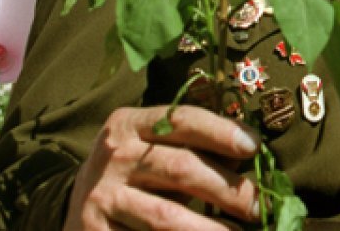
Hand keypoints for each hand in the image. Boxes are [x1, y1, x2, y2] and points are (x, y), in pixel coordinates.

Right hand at [64, 104, 262, 230]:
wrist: (80, 206)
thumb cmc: (137, 171)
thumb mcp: (157, 148)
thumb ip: (195, 146)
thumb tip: (252, 153)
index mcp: (130, 123)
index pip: (182, 120)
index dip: (220, 132)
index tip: (254, 147)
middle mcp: (113, 155)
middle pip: (181, 168)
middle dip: (228, 189)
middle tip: (259, 206)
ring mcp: (102, 196)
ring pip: (166, 216)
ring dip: (210, 229)